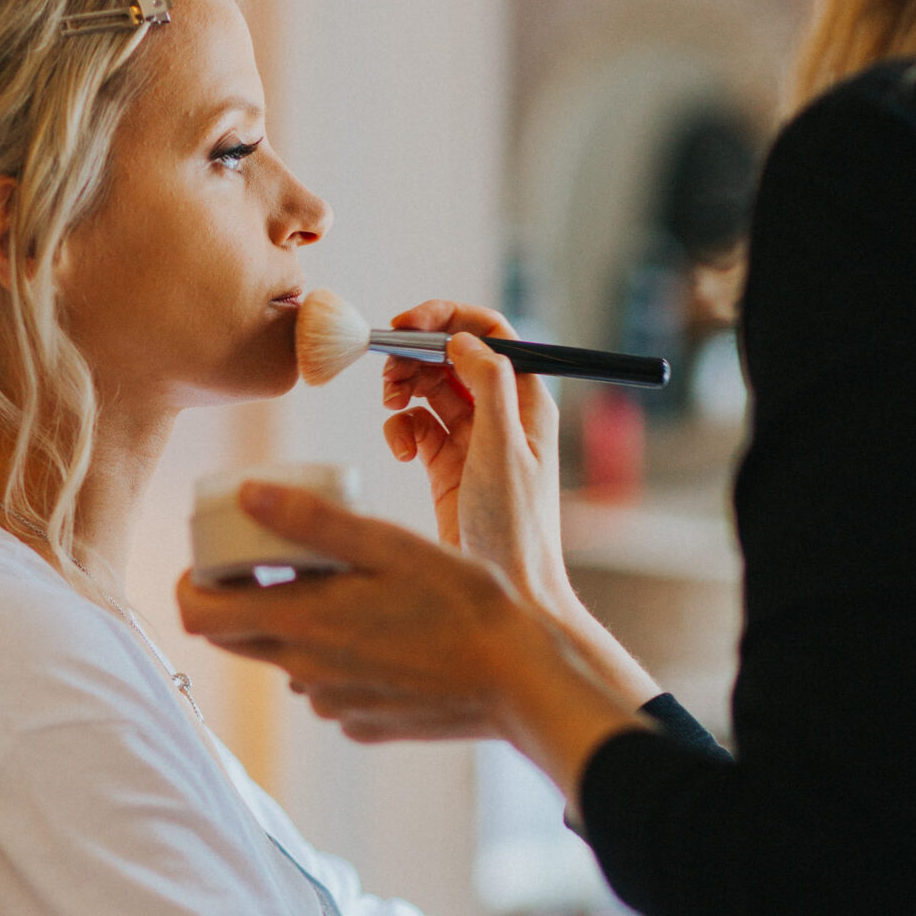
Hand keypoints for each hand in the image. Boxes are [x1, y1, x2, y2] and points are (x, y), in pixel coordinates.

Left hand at [176, 481, 644, 800]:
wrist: (519, 680)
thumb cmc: (460, 602)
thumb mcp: (387, 544)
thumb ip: (311, 522)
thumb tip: (246, 494)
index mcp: (299, 625)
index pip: (198, 615)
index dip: (193, 582)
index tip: (215, 555)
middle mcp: (304, 674)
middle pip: (235, 638)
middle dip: (241, 598)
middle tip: (278, 560)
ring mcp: (333, 705)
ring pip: (287, 660)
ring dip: (298, 625)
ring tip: (349, 589)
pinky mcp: (363, 723)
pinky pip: (329, 686)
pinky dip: (338, 657)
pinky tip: (386, 633)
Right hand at [382, 306, 658, 713]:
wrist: (509, 598)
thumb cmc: (515, 530)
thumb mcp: (504, 452)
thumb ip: (490, 388)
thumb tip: (466, 338)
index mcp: (526, 401)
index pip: (491, 332)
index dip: (449, 317)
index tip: (408, 324)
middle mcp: (501, 414)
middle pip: (453, 355)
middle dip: (416, 354)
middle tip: (389, 371)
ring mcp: (472, 440)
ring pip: (430, 388)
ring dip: (404, 388)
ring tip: (391, 407)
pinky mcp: (445, 467)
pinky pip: (417, 426)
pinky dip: (401, 428)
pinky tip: (401, 451)